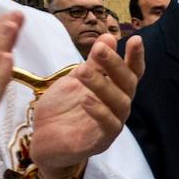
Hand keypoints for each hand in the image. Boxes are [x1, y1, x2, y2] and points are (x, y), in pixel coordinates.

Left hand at [28, 32, 144, 178]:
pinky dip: (99, 111)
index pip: (131, 72)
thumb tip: (109, 37)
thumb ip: (93, 63)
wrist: (43, 140)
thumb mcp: (75, 80)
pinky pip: (107, 125)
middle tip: (99, 49)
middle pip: (127, 84)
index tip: (135, 39)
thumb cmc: (62, 110)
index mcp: (115, 90)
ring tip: (83, 71)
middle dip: (115, 65)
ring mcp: (112, 124)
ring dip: (102, 85)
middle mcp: (118, 106)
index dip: (135, 57)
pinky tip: (86, 99)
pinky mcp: (101, 141)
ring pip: (119, 103)